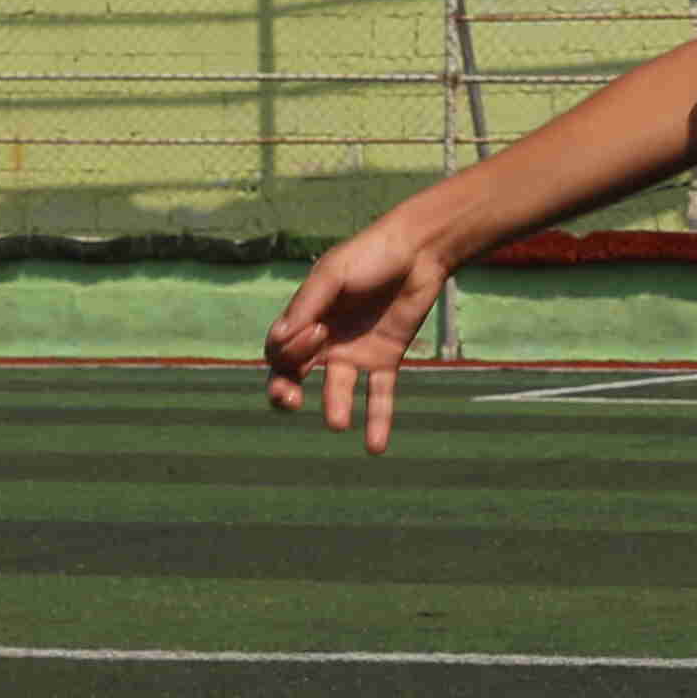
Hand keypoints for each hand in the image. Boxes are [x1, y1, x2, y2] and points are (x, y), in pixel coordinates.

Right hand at [261, 214, 451, 451]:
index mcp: (305, 317)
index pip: (279, 350)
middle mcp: (325, 340)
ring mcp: (355, 352)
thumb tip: (277, 342)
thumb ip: (307, 305)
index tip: (315, 333)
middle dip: (284, 391)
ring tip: (337, 422)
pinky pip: (378, 395)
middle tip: (291, 401)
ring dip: (334, 408)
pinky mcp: (386, 359)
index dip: (288, 352)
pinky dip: (377, 420)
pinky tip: (375, 446)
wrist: (419, 251)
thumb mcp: (333, 273)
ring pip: (337, 391)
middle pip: (294, 376)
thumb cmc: (370, 254)